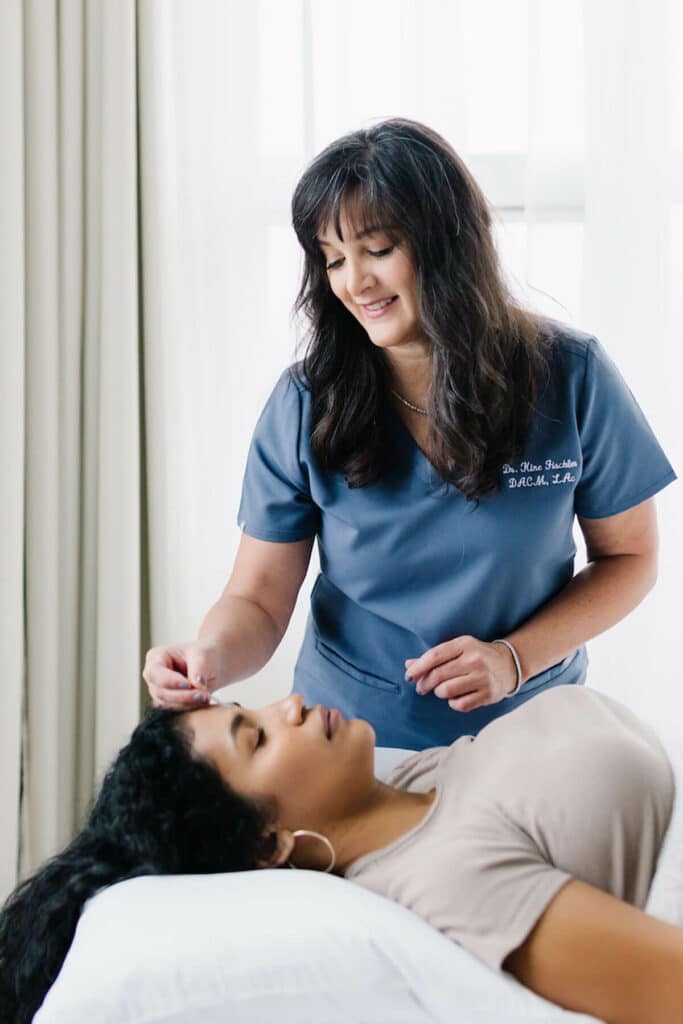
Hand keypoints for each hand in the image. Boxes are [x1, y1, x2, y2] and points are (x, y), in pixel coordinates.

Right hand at [142, 642, 219, 708]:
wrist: (212, 666)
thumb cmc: (204, 654)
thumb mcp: (203, 655)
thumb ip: (199, 669)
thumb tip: (197, 685)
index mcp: (156, 657)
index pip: (155, 672)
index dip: (170, 681)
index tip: (189, 685)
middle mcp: (153, 676)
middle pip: (160, 691)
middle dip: (182, 695)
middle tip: (202, 695)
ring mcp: (158, 690)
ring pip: (166, 704)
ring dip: (186, 704)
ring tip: (205, 698)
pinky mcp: (167, 703)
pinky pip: (174, 710)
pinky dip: (188, 708)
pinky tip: (202, 703)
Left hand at [404, 636, 518, 711]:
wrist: (508, 665)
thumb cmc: (475, 656)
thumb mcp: (457, 650)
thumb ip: (434, 657)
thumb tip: (408, 665)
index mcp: (465, 644)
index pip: (434, 656)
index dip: (418, 668)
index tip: (409, 676)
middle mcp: (475, 659)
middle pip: (438, 675)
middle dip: (424, 684)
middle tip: (420, 688)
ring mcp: (483, 677)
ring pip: (447, 691)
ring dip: (439, 692)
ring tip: (442, 690)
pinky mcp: (488, 694)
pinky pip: (460, 704)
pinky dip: (453, 703)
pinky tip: (456, 697)